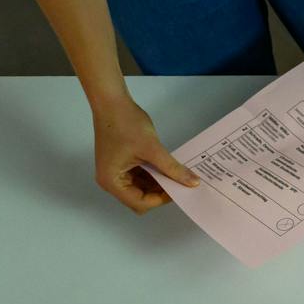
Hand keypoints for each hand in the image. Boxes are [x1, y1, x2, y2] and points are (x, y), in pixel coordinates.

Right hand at [92, 96, 197, 213]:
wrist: (112, 101)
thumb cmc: (126, 123)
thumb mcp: (152, 149)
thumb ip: (172, 169)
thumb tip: (192, 182)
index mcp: (112, 181)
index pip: (140, 203)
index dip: (160, 199)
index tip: (178, 189)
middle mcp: (110, 181)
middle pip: (139, 199)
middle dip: (158, 193)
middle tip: (177, 183)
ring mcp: (115, 173)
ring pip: (140, 189)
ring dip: (157, 183)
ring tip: (173, 174)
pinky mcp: (120, 165)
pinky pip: (139, 177)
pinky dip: (152, 175)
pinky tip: (164, 168)